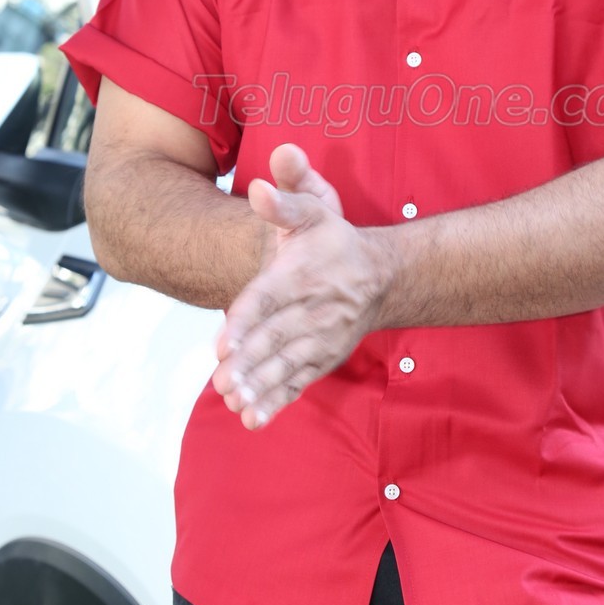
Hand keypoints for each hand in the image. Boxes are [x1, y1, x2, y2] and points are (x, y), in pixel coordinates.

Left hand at [211, 144, 391, 428]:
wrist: (380, 275)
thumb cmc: (334, 240)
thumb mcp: (314, 208)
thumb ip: (286, 197)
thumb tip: (261, 185)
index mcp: (303, 273)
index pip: (270, 298)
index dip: (245, 320)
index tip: (222, 342)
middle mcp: (313, 308)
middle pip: (276, 337)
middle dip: (250, 361)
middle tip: (223, 380)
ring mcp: (320, 338)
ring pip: (287, 365)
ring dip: (261, 386)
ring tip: (236, 402)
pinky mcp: (323, 358)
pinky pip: (299, 382)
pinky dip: (277, 401)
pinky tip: (253, 419)